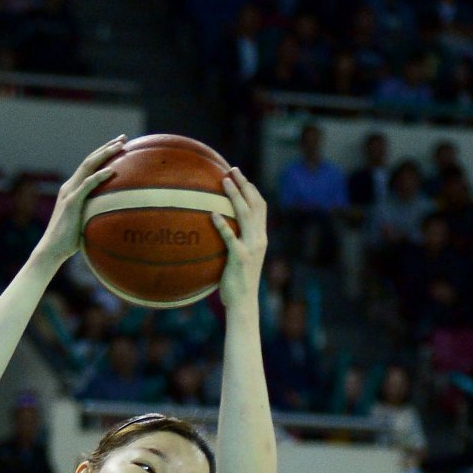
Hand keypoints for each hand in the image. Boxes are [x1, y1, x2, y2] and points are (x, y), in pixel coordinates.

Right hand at [37, 136, 126, 267]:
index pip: (88, 166)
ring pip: (88, 167)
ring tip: (120, 146)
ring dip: (105, 154)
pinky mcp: (71, 203)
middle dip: (107, 147)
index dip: (102, 154)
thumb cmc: (68, 243)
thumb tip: (113, 218)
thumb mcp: (84, 223)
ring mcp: (70, 193)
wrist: (51, 251)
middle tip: (124, 138)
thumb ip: (94, 215)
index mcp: (72, 190)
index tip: (118, 146)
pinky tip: (112, 171)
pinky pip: (87, 185)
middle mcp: (70, 187)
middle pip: (89, 160)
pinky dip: (100, 176)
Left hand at [214, 166, 267, 310]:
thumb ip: (237, 242)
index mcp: (260, 237)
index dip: (251, 189)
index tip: (240, 176)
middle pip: (254, 204)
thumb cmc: (238, 283)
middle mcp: (259, 238)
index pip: (260, 207)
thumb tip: (222, 230)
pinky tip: (212, 214)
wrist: (243, 303)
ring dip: (234, 196)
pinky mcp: (240, 258)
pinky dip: (222, 224)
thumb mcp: (241, 258)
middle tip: (231, 170)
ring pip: (244, 214)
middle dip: (244, 184)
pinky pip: (230, 237)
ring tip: (223, 182)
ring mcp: (251, 247)